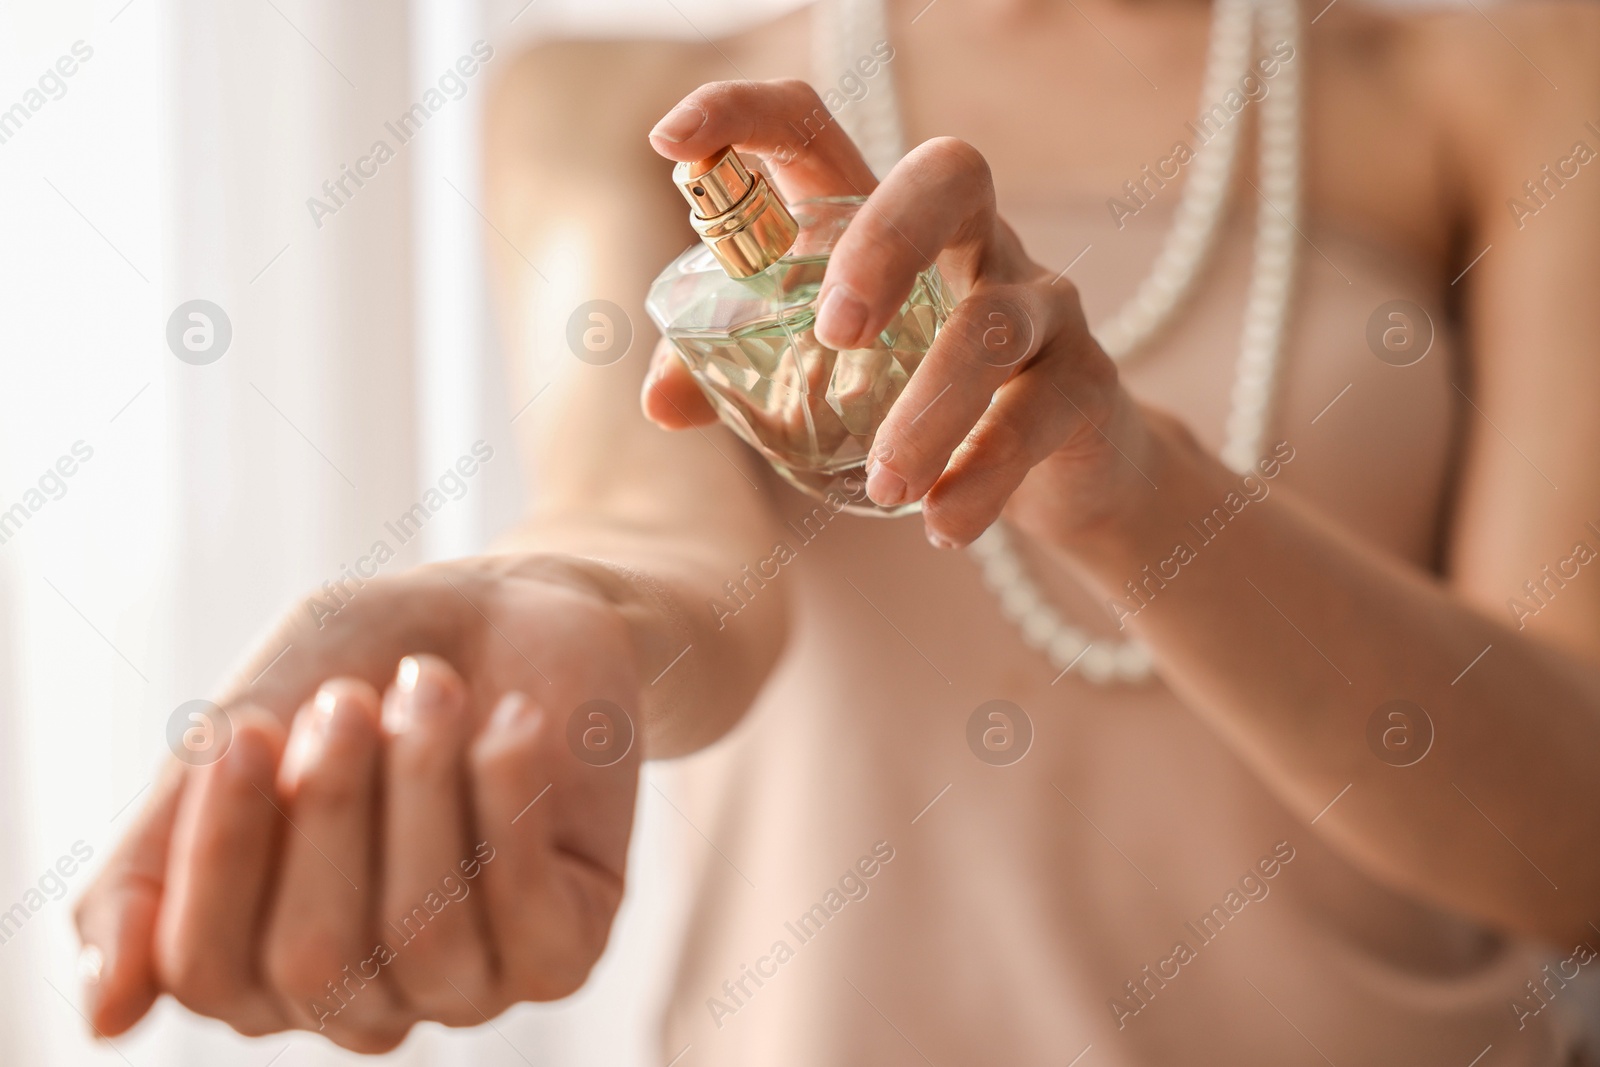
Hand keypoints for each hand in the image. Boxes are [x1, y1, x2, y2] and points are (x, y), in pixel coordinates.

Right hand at [75, 557, 640, 1050]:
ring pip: (425, 936)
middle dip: (333, 808)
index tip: (248, 732)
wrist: (502, 611)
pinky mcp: (562, 951)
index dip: (222, 854)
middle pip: (314, 959)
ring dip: (425, 788)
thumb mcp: (242, 734)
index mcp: (261, 960)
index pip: (209, 970)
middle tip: (352, 698)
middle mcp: (361, 997)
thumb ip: (154, 867)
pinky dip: (512, 802)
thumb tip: (101, 1015)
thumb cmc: (359, 669)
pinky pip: (531, 920)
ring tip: (433, 686)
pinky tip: (512, 723)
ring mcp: (466, 983)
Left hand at [643, 79, 1168, 548]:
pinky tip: (942, 522)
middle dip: (886, 241)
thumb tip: (661, 403)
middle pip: (949, 176)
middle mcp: (974, 240)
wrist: (1066, 474)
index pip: (815, 130)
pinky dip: (986, 476)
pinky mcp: (1086, 380)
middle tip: (837, 332)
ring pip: (992, 326)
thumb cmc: (922, 401)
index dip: (743, 114)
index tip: (671, 142)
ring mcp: (1040, 304)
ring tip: (885, 487)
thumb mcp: (823, 382)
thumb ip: (735, 380)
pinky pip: (1037, 417)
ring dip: (931, 408)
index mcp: (884, 224)